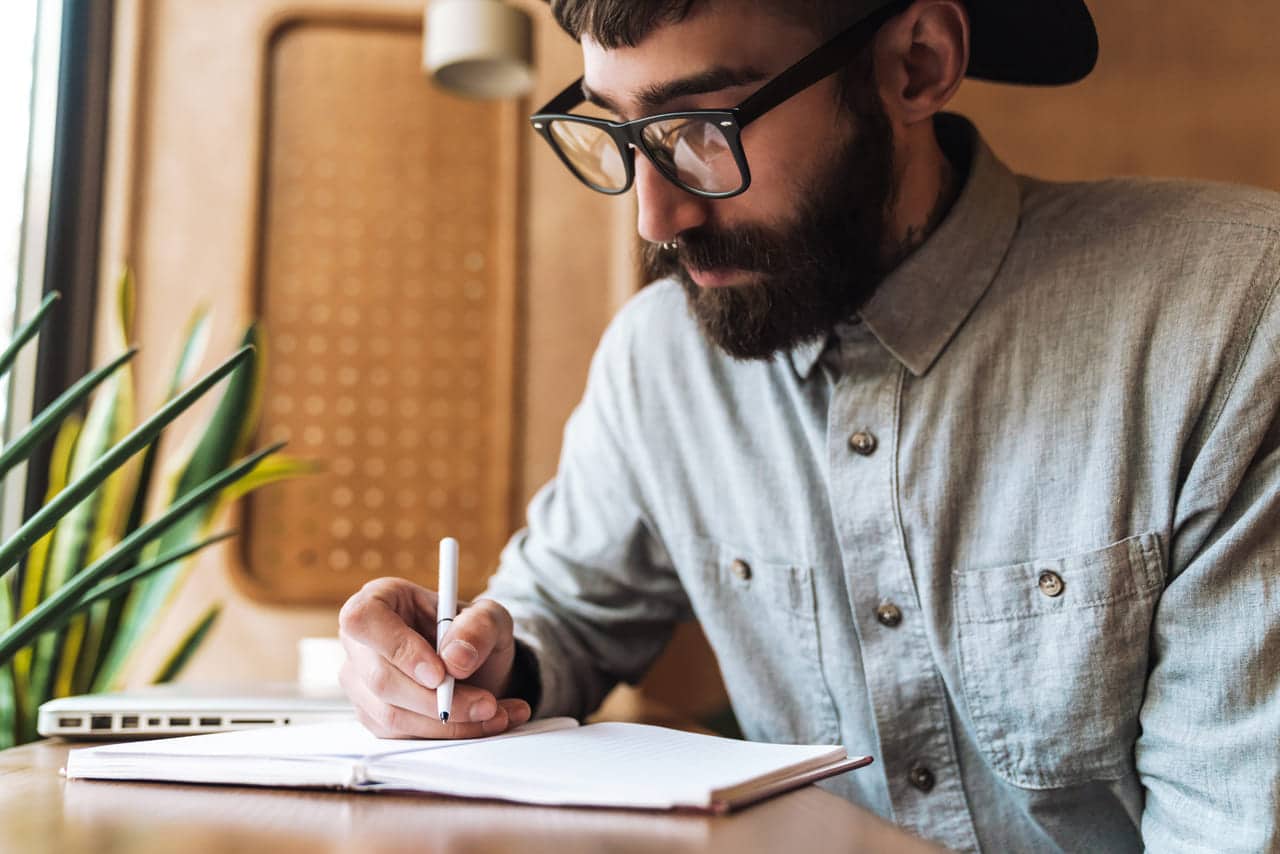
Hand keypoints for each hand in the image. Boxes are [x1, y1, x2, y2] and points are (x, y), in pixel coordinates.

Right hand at [338, 576, 530, 738]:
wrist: (474, 666)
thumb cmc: (471, 632)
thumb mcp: (490, 617)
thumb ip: (478, 628)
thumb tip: (456, 660)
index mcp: (379, 599)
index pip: (364, 620)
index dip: (399, 649)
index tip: (439, 673)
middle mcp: (361, 643)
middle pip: (381, 679)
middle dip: (437, 699)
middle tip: (486, 703)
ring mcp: (361, 683)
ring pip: (391, 715)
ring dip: (449, 724)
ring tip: (495, 713)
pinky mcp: (373, 717)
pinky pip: (403, 736)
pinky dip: (448, 735)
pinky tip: (482, 723)